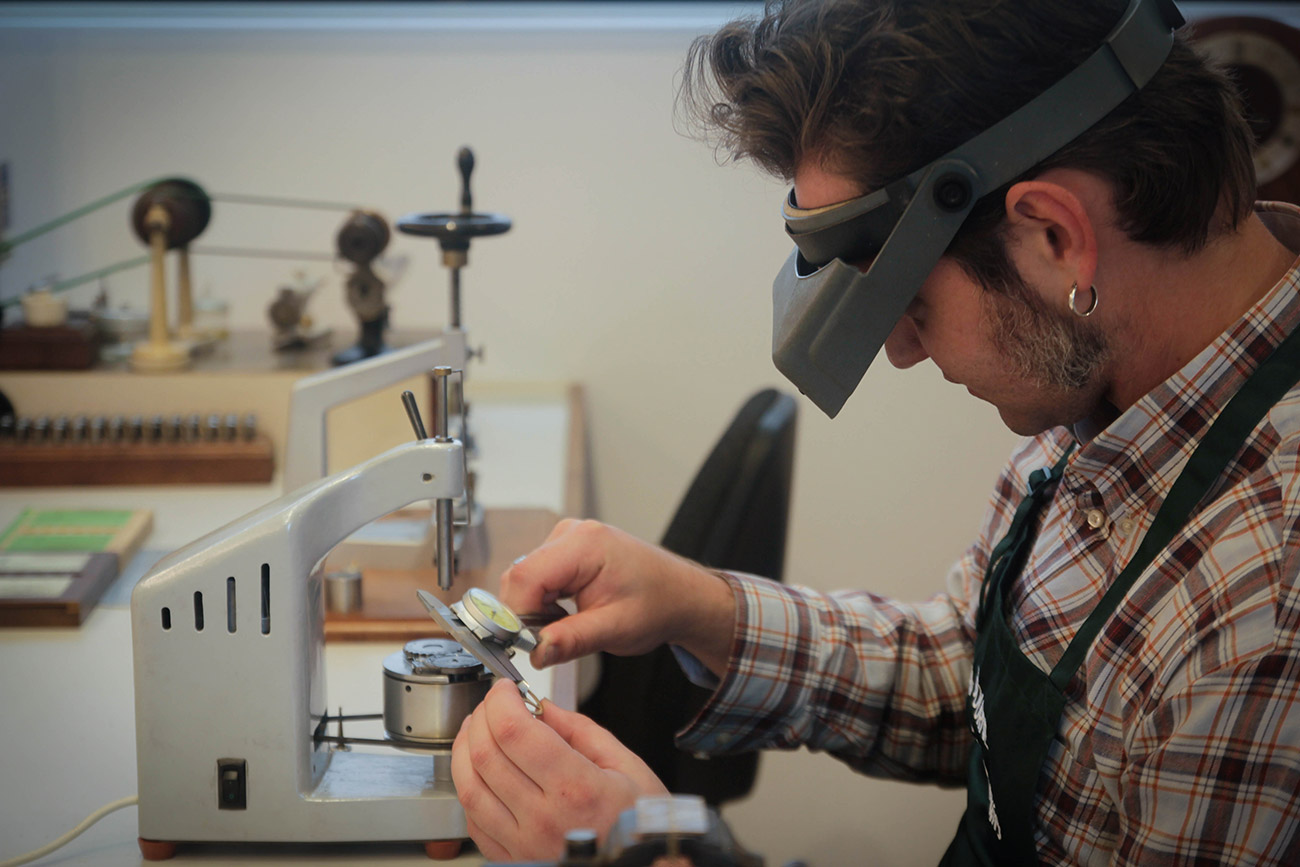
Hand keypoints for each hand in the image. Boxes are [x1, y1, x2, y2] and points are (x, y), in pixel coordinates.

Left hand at [452, 679, 668, 860]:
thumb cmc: (640, 825)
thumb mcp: (627, 766)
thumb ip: (580, 731)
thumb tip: (542, 708)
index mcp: (576, 789)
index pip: (514, 731)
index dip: (501, 700)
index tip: (506, 688)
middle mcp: (543, 820)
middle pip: (485, 755)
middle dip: (482, 716)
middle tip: (494, 703)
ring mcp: (523, 846)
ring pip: (468, 789)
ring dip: (464, 750)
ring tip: (478, 730)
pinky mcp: (513, 861)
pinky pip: (473, 821)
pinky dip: (469, 788)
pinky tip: (481, 772)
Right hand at [500, 519, 735, 673]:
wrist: (678, 594)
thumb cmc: (657, 604)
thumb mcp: (615, 629)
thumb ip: (571, 640)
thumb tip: (536, 652)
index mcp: (585, 544)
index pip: (526, 577)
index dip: (517, 613)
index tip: (523, 644)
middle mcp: (572, 533)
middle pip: (520, 575)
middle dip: (525, 613)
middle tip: (546, 642)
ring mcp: (567, 537)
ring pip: (525, 577)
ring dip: (534, 608)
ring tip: (567, 625)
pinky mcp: (565, 548)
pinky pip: (536, 576)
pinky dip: (542, 600)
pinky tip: (565, 613)